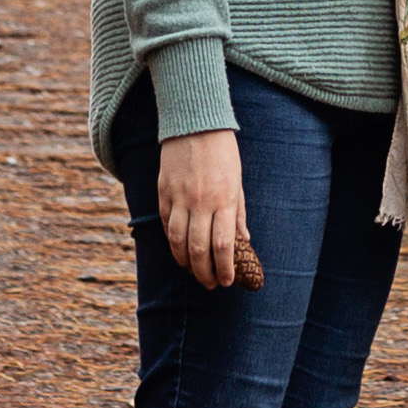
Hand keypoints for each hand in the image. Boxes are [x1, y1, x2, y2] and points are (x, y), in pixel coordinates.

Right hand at [154, 128, 260, 290]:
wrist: (194, 123)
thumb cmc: (223, 152)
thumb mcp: (238, 181)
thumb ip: (238, 212)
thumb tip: (244, 240)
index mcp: (224, 199)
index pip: (223, 245)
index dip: (224, 268)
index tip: (226, 282)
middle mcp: (200, 202)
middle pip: (199, 249)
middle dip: (205, 273)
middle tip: (210, 284)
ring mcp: (179, 197)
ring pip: (178, 241)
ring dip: (185, 262)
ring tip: (193, 271)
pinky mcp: (163, 191)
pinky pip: (166, 224)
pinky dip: (172, 241)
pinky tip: (179, 249)